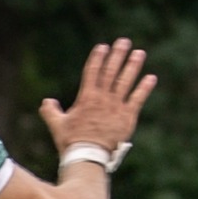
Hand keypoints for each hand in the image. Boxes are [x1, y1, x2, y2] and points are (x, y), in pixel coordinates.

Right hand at [39, 38, 157, 155]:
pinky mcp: (127, 117)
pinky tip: (151, 77)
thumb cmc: (72, 142)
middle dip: (118, 55)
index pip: (92, 71)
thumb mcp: (57, 125)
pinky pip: (138, 99)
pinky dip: (144, 88)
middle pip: (111, 71)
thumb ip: (51, 111)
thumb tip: (46, 102)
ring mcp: (116, 106)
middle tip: (124, 41)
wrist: (88, 156)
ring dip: (133, 66)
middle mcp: (102, 98)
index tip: (103, 46)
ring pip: (126, 81)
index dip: (98, 57)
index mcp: (86, 97)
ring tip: (140, 53)